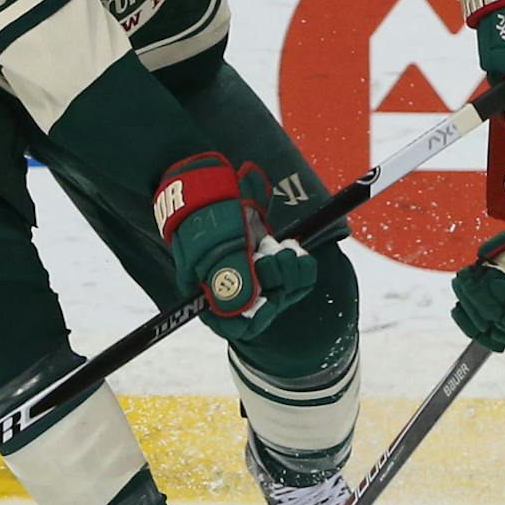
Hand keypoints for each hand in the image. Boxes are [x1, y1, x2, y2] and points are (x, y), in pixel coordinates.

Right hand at [155, 154, 317, 340]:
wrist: (208, 179)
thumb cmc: (205, 215)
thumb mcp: (213, 248)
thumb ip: (229, 280)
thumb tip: (242, 312)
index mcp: (211, 292)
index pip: (235, 326)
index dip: (255, 319)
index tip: (268, 302)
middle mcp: (234, 286)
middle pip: (266, 307)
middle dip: (275, 284)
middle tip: (271, 257)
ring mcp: (254, 270)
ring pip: (284, 289)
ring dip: (288, 270)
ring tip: (278, 247)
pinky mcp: (270, 254)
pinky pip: (298, 272)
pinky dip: (299, 261)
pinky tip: (291, 247)